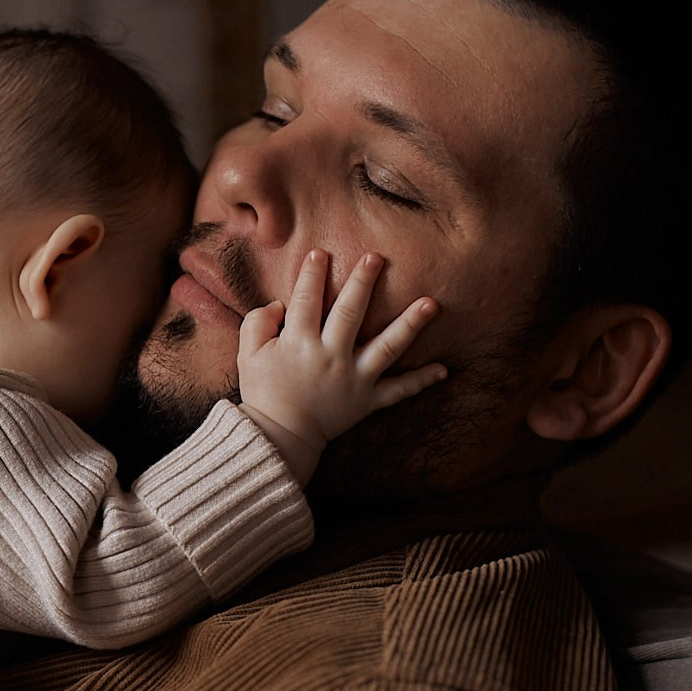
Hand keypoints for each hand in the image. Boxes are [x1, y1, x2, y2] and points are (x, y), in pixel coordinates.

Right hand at [236, 249, 445, 481]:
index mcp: (299, 343)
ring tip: (431, 303)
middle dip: (363, 282)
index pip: (306, 301)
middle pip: (350, 313)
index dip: (311, 275)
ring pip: (387, 346)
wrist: (279, 437)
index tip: (320, 253)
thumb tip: (279, 304)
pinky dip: (420, 381)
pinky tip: (443, 369)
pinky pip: (398, 390)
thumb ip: (256, 323)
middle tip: (377, 257)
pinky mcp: (368, 400)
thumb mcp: (247, 355)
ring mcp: (354, 378)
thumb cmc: (263, 392)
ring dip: (409, 323)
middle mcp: (331, 356)